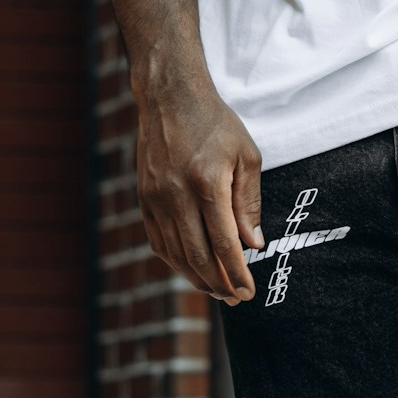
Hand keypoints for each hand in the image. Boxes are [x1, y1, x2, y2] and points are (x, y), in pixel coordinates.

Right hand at [134, 67, 264, 303]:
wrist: (170, 99)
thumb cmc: (216, 124)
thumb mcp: (246, 156)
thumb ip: (249, 203)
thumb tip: (253, 244)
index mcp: (207, 183)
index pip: (224, 243)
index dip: (236, 273)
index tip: (248, 292)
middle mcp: (177, 195)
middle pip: (197, 256)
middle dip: (218, 283)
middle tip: (235, 299)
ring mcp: (156, 198)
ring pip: (175, 253)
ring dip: (196, 278)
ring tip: (217, 290)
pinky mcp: (144, 198)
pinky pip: (159, 241)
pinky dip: (175, 261)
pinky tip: (191, 270)